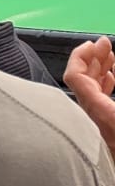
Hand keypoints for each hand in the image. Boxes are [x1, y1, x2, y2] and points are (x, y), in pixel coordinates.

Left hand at [65, 38, 114, 153]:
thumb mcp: (113, 116)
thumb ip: (106, 90)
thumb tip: (109, 63)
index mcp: (101, 117)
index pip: (75, 78)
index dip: (83, 56)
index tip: (98, 43)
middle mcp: (94, 126)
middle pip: (81, 84)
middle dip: (93, 60)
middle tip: (105, 45)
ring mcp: (99, 135)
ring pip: (89, 96)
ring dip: (99, 74)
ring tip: (111, 59)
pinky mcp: (106, 141)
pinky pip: (97, 109)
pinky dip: (104, 91)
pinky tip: (113, 82)